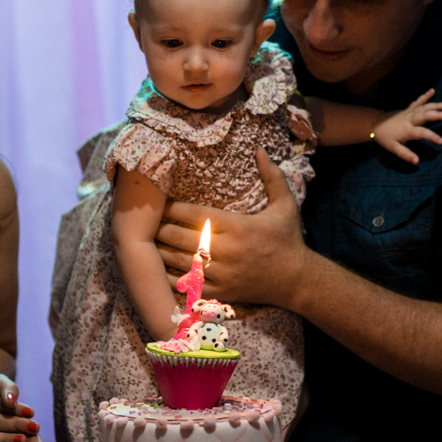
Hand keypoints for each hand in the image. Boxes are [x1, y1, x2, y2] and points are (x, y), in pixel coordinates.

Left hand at [156, 148, 306, 308]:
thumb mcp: (285, 205)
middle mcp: (227, 250)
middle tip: (144, 222)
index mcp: (238, 227)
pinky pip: (189, 284)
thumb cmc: (288, 239)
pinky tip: (158, 268)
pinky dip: (171, 276)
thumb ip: (272, 176)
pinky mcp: (221, 291)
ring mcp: (223, 273)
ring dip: (160, 251)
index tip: (159, 203)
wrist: (297, 281)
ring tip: (144, 241)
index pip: (195, 215)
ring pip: (180, 261)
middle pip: (181, 237)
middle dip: (160, 229)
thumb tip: (259, 149)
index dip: (173, 209)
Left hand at [372, 88, 441, 163]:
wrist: (375, 124)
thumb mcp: (394, 148)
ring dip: (435, 105)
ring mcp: (409, 112)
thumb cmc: (386, 138)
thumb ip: (405, 154)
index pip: (421, 133)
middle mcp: (409, 119)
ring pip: (423, 107)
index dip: (432, 136)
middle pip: (424, 115)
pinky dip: (425, 95)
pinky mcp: (408, 108)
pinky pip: (418, 101)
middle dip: (436, 115)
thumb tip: (417, 161)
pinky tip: (432, 90)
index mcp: (407, 130)